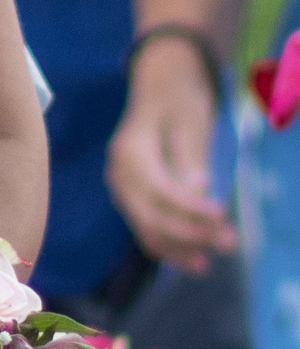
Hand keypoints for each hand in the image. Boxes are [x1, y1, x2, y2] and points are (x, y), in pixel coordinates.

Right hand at [107, 37, 237, 273]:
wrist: (160, 85)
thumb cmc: (178, 99)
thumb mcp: (190, 122)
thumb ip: (190, 158)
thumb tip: (197, 191)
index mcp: (130, 150)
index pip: (159, 190)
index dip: (191, 208)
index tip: (223, 214)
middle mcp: (118, 172)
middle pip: (149, 214)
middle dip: (189, 234)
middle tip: (229, 243)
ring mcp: (121, 186)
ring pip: (145, 227)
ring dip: (179, 247)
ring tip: (208, 263)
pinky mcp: (132, 196)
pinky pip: (145, 226)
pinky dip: (167, 245)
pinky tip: (190, 259)